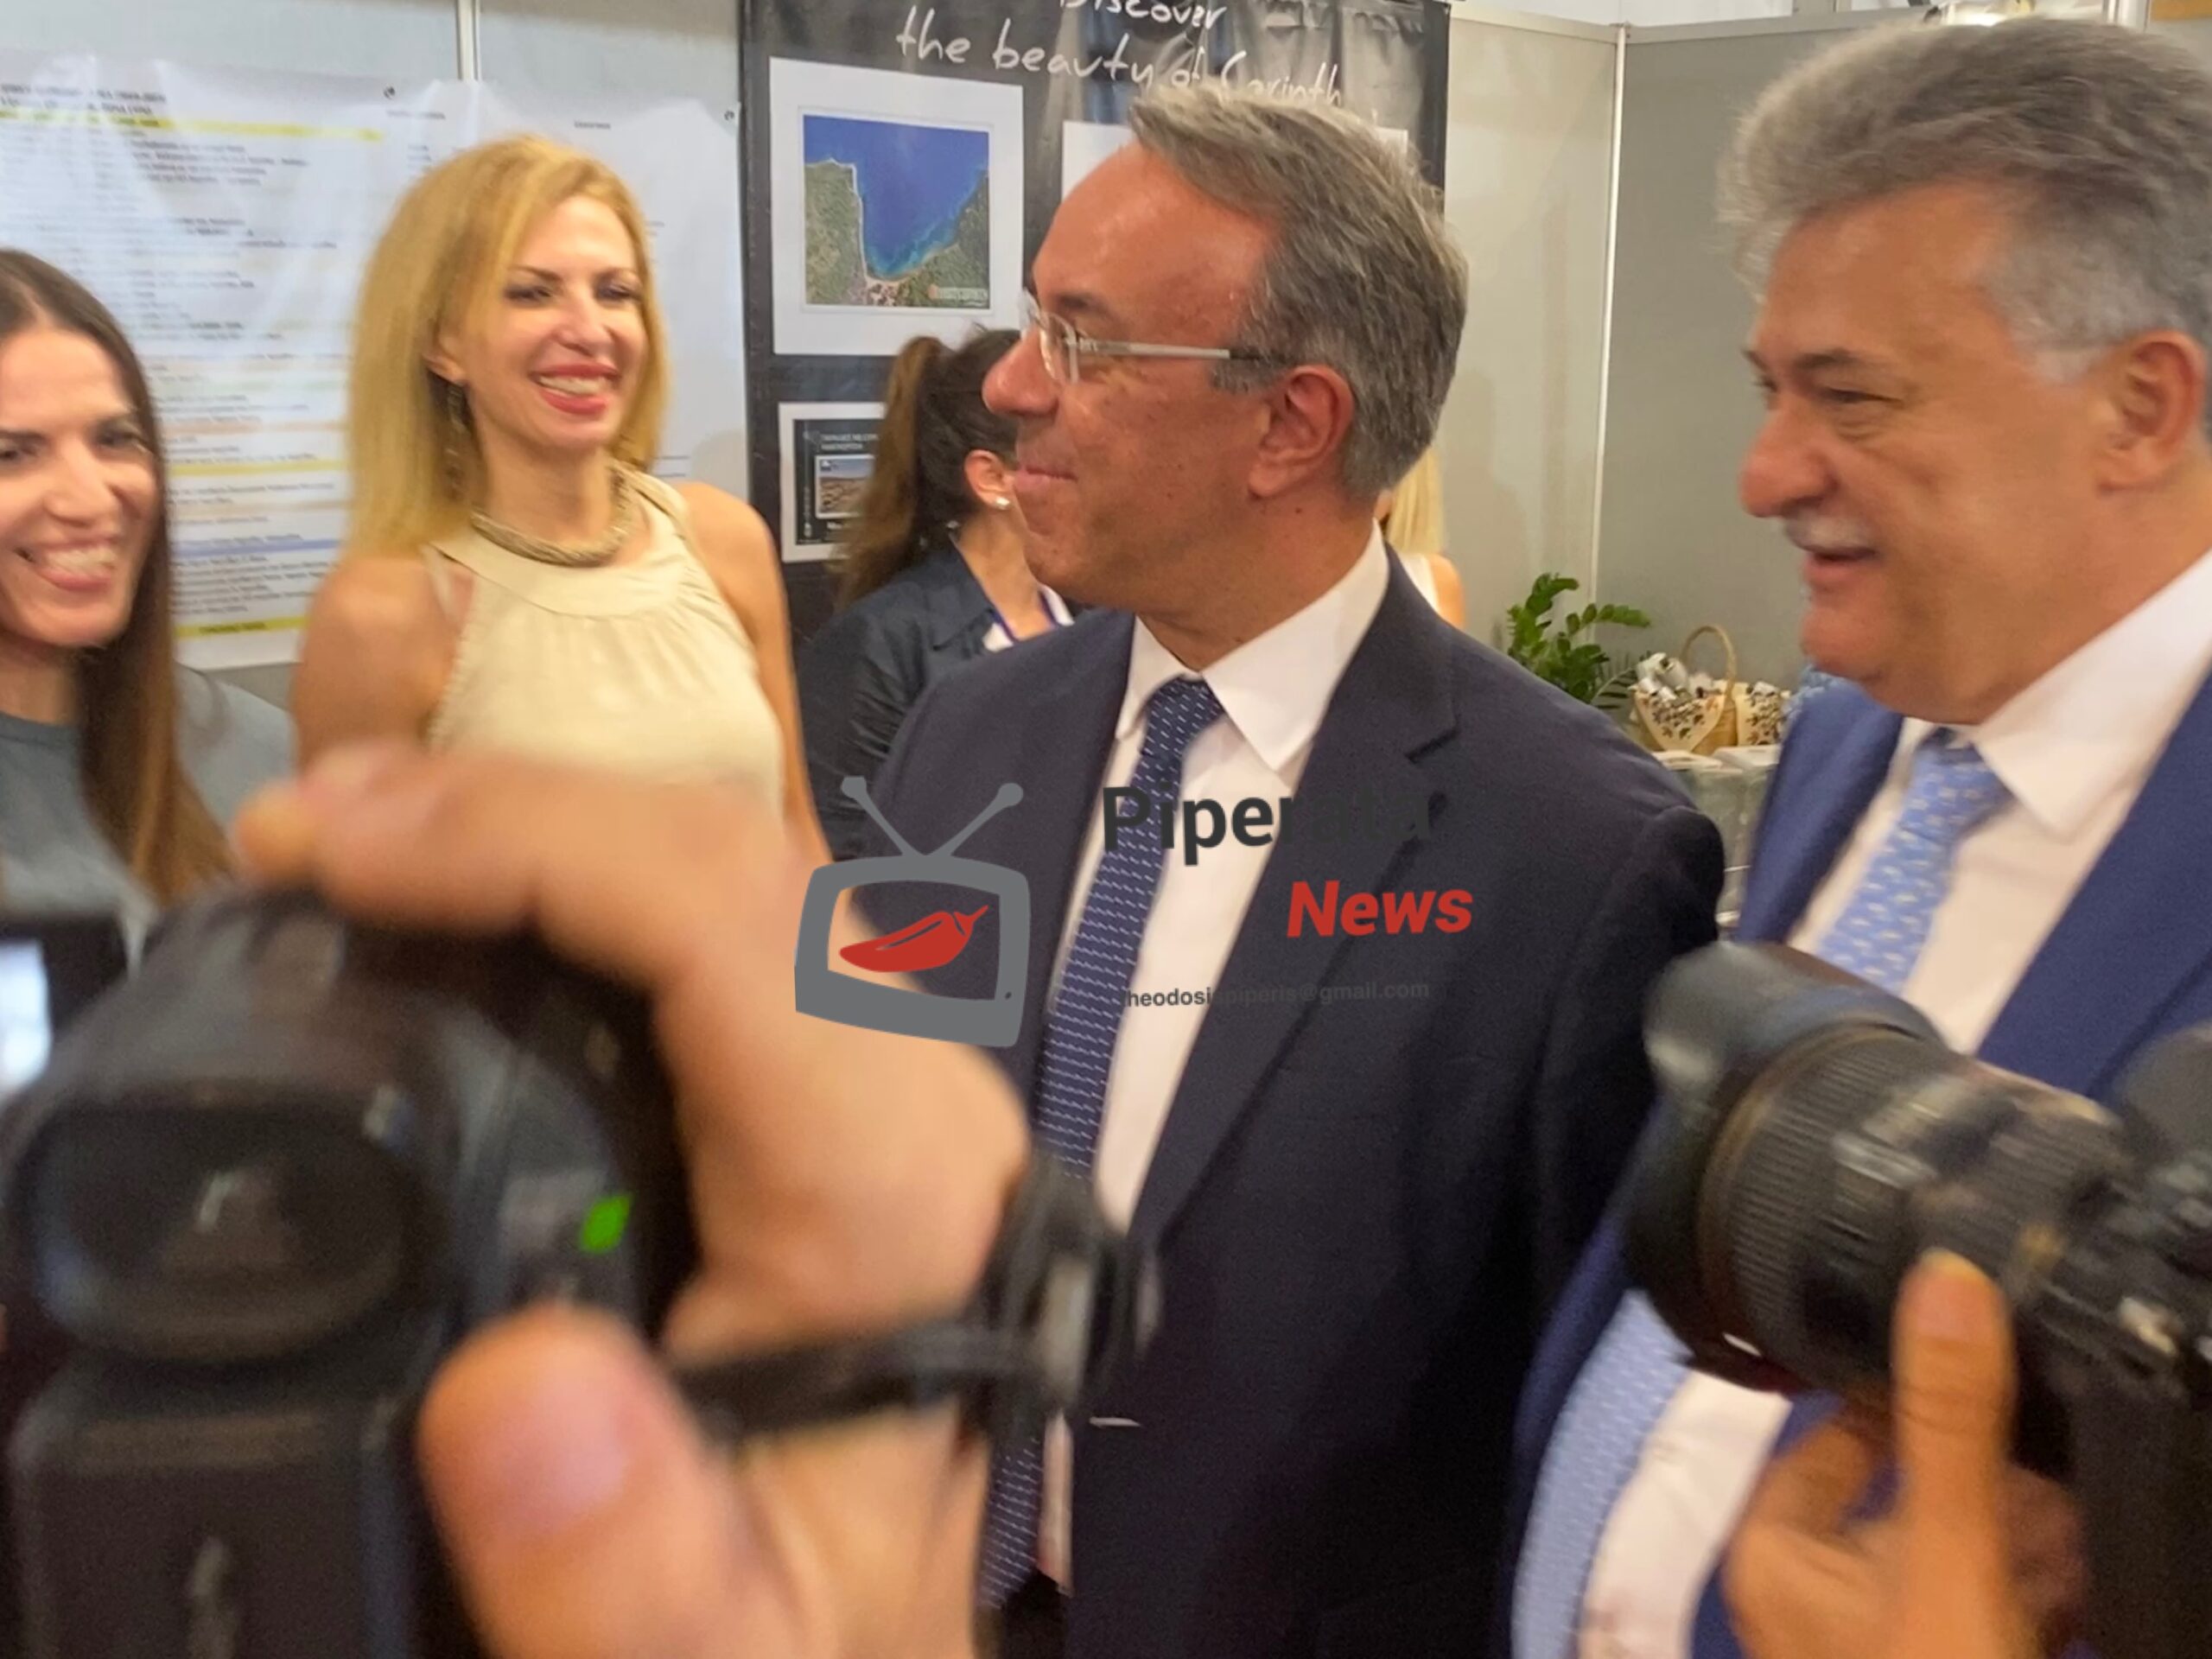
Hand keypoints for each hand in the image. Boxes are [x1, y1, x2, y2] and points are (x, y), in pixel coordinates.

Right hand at [233, 744, 1029, 1658]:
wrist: (873, 1636)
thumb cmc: (805, 1624)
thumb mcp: (720, 1647)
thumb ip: (630, 1570)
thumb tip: (517, 1392)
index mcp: (895, 1190)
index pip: (729, 917)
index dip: (518, 843)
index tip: (321, 854)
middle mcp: (911, 1096)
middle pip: (722, 858)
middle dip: (496, 811)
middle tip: (292, 838)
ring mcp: (876, 1077)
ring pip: (716, 873)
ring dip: (522, 835)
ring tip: (344, 847)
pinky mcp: (829, 1092)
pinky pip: (706, 933)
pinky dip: (563, 893)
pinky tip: (454, 904)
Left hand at [1725, 1252, 2084, 1658]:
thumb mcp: (1945, 1563)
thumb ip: (1949, 1427)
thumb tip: (1943, 1280)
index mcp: (1781, 1550)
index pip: (1839, 1427)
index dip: (1912, 1383)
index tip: (1989, 1328)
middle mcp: (1828, 1592)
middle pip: (1922, 1485)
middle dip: (2006, 1460)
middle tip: (2077, 1397)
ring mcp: (1901, 1642)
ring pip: (1979, 1548)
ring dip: (2047, 1520)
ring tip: (2107, 1476)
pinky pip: (2017, 1606)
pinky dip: (2063, 1584)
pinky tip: (2114, 1555)